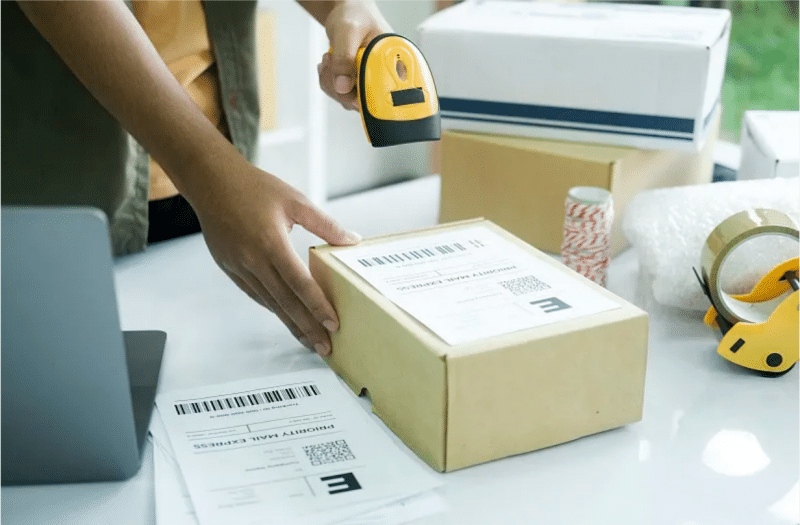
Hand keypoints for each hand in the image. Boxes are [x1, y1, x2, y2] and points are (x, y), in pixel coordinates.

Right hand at [194, 160, 360, 355]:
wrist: (210, 182)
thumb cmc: (254, 187)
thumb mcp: (295, 201)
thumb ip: (325, 224)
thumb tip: (352, 240)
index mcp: (271, 244)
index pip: (300, 284)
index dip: (317, 307)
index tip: (333, 325)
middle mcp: (253, 261)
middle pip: (285, 302)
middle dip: (308, 328)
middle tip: (326, 348)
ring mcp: (239, 267)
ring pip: (270, 303)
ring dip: (291, 324)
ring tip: (310, 341)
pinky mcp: (230, 269)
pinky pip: (255, 295)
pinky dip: (273, 308)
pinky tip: (286, 318)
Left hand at [317, 1, 391, 110]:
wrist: (347, 13)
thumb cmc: (355, 15)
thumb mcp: (348, 31)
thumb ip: (345, 58)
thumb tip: (342, 87)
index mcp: (393, 63)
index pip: (386, 95)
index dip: (368, 99)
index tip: (351, 91)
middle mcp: (383, 76)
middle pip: (364, 102)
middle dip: (340, 87)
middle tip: (332, 63)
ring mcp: (369, 82)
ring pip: (348, 100)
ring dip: (331, 84)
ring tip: (330, 60)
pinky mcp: (357, 84)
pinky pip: (340, 94)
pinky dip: (329, 82)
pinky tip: (329, 65)